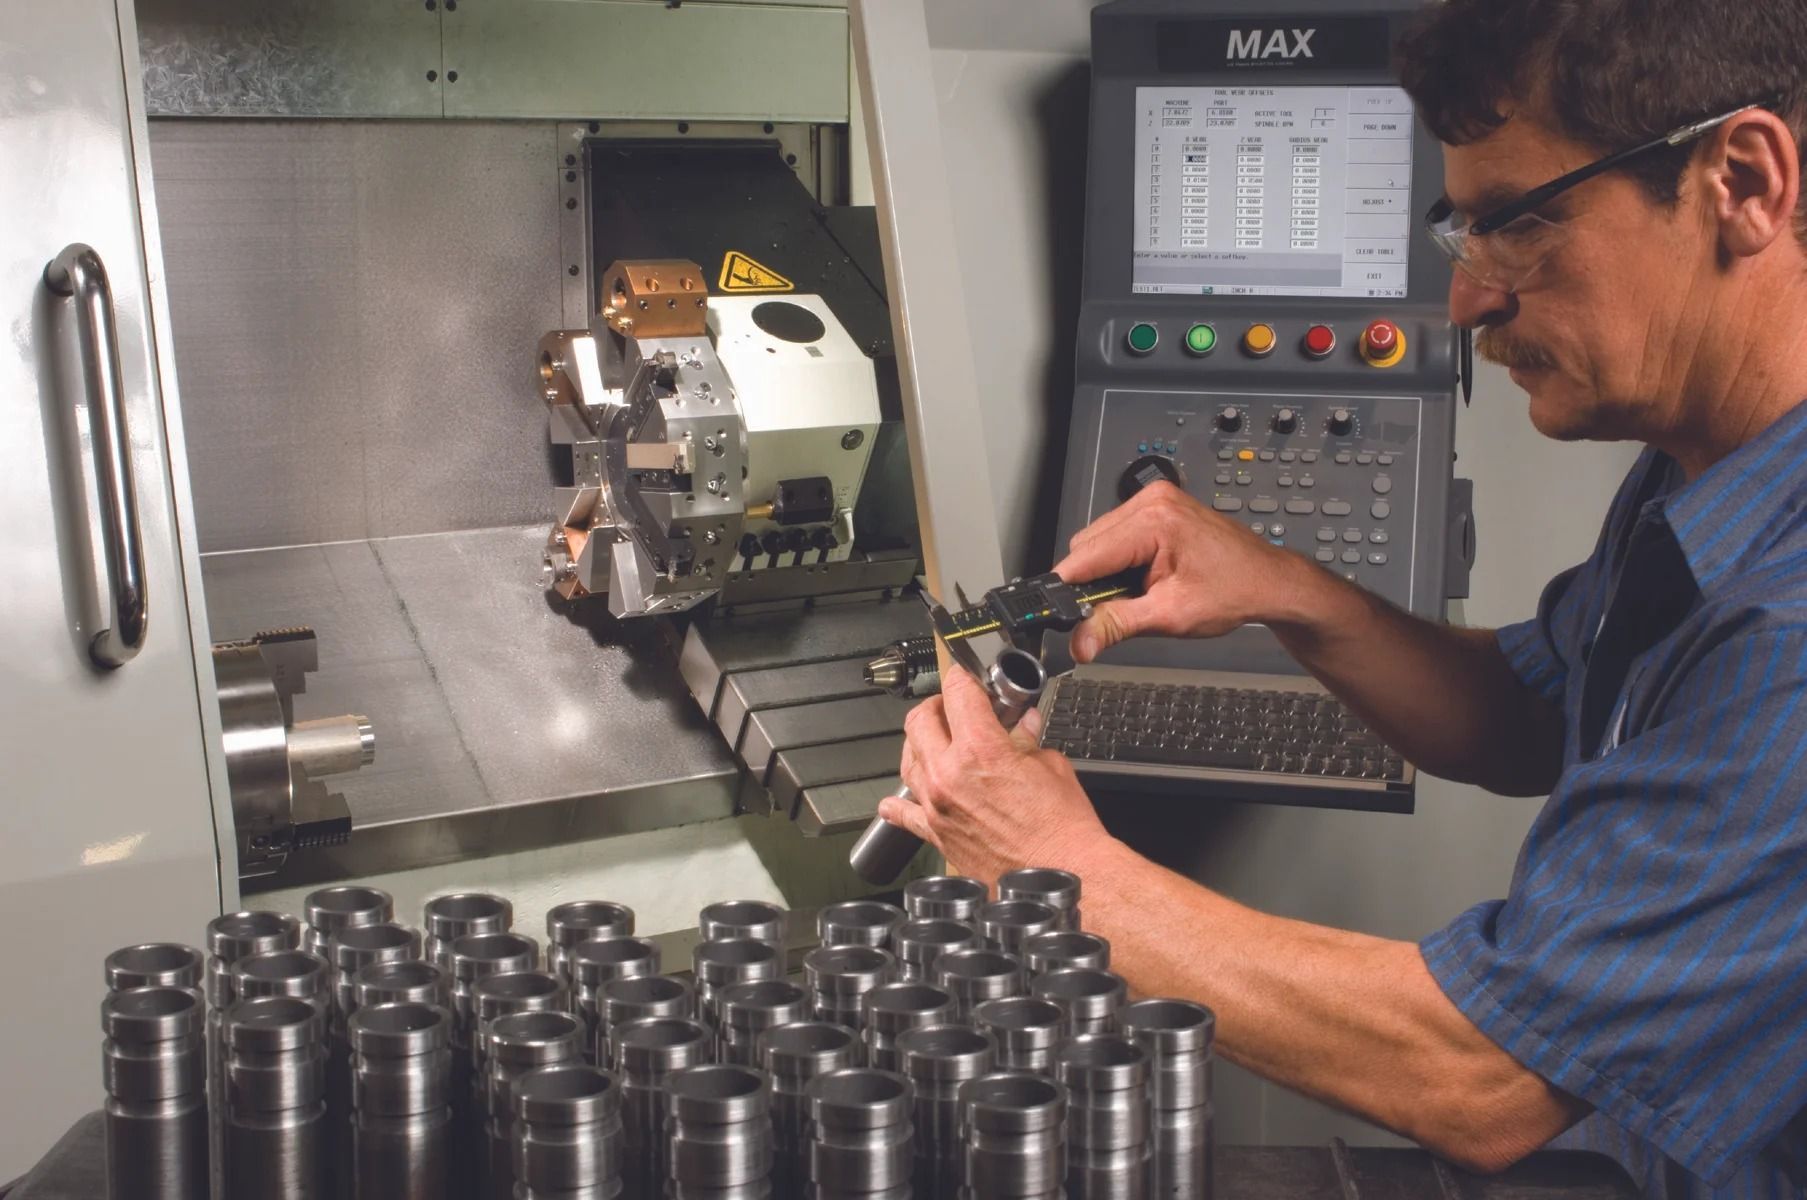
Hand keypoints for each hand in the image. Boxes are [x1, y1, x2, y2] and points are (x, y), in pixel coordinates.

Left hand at [879, 662, 1110, 881]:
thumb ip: (1028, 740)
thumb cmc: (1063, 828)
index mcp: (980, 750)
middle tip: (952, 706)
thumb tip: (1023, 727)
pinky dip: (898, 803)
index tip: (967, 678)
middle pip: (919, 721)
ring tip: (935, 740)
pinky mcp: (937, 834)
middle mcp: (949, 775)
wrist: (1065, 874)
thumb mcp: (1051, 766)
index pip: (958, 693)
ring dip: (919, 743)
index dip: (963, 677)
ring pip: (907, 759)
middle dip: (937, 705)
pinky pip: (904, 813)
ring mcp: (937, 806)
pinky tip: (896, 800)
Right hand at [1056, 481, 1311, 661]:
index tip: (1057, 614)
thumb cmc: (1235, 591)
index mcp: (1154, 521)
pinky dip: (1121, 559)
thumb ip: (1117, 625)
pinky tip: (1146, 575)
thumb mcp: (1170, 615)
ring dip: (1107, 570)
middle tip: (1119, 607)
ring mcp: (1155, 500)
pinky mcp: (1158, 507)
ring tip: (1142, 590)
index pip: (1086, 555)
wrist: (1268, 581)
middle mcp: (1152, 501)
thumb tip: (1080, 641)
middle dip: (1093, 581)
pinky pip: (1117, 534)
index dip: (1068, 588)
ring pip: (1098, 540)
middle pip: (1087, 545)